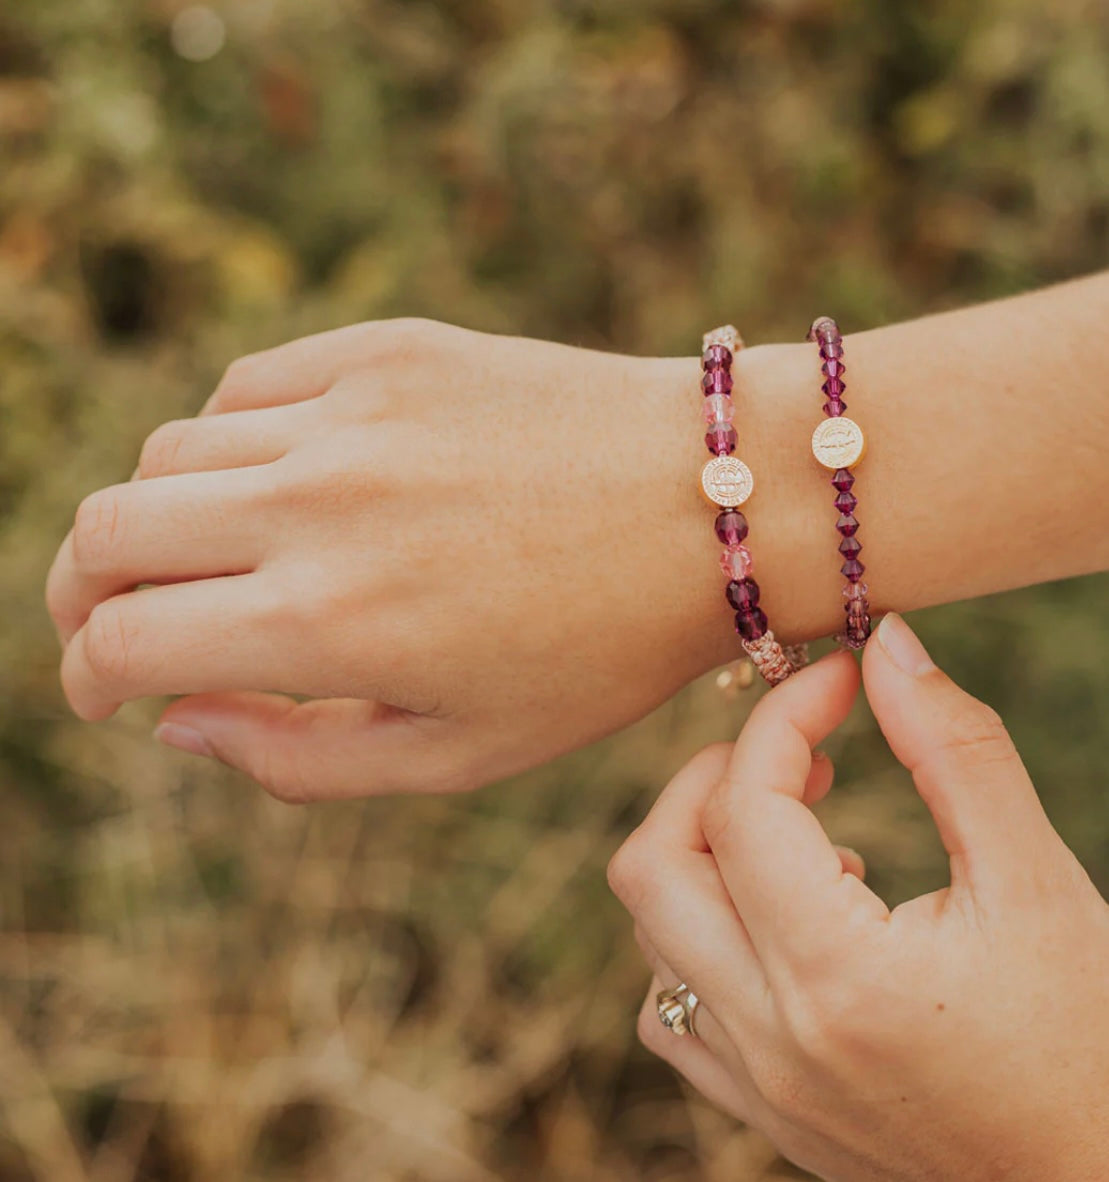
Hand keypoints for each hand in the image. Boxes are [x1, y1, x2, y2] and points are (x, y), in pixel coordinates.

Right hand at [45, 319, 725, 799]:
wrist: (714, 502)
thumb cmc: (602, 650)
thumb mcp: (462, 753)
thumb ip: (299, 759)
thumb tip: (175, 722)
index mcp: (331, 625)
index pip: (122, 640)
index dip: (86, 677)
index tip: (102, 692)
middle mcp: (317, 507)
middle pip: (107, 533)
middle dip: (80, 594)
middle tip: (108, 623)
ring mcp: (347, 414)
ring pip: (166, 458)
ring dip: (154, 521)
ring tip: (204, 560)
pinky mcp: (385, 349)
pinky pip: (246, 390)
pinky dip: (226, 445)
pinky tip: (274, 483)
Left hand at [608, 614, 1108, 1180]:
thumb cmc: (1091, 1039)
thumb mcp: (1035, 881)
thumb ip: (956, 750)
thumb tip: (887, 642)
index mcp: (840, 977)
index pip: (744, 805)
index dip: (783, 716)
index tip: (841, 680)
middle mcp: (771, 1036)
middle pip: (651, 866)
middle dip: (710, 779)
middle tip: (799, 758)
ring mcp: (755, 1083)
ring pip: (652, 933)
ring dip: (707, 857)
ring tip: (812, 845)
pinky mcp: (761, 1109)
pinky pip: (669, 1004)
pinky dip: (700, 936)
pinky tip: (784, 924)